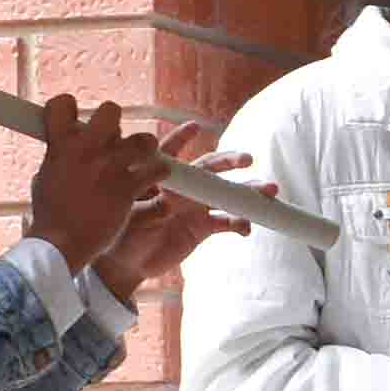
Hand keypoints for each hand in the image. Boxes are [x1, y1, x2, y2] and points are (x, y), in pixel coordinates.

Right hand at [28, 94, 168, 264]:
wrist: (60, 244)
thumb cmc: (50, 216)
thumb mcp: (44, 178)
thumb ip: (58, 157)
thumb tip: (62, 149)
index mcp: (61, 145)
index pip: (63, 104)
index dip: (68, 107)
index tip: (73, 117)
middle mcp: (87, 150)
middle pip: (111, 111)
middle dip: (114, 121)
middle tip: (113, 138)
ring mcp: (110, 167)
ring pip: (143, 139)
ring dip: (144, 147)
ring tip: (141, 158)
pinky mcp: (128, 187)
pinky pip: (156, 169)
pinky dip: (159, 172)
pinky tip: (154, 177)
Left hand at [89, 125, 240, 299]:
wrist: (128, 263)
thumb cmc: (119, 234)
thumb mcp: (130, 219)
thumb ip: (149, 207)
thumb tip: (166, 202)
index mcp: (161, 178)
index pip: (170, 153)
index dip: (180, 139)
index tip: (193, 128)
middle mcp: (182, 188)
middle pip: (208, 168)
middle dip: (228, 161)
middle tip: (247, 158)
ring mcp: (195, 206)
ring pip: (225, 194)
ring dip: (247, 191)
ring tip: (269, 190)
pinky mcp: (202, 227)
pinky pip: (226, 223)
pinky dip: (239, 224)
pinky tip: (248, 227)